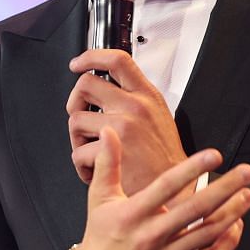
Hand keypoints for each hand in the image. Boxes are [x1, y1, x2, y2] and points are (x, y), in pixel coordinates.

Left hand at [67, 49, 187, 196]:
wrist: (175, 192)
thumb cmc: (164, 160)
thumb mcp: (159, 118)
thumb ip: (135, 101)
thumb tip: (105, 91)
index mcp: (147, 96)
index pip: (117, 60)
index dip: (91, 57)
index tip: (78, 63)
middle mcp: (135, 107)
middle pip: (85, 84)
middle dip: (75, 103)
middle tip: (82, 120)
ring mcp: (122, 127)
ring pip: (76, 120)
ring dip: (78, 140)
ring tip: (93, 153)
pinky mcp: (111, 150)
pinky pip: (78, 153)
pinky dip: (82, 166)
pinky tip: (96, 170)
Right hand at [68, 128, 249, 249]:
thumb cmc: (100, 238)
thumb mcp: (98, 198)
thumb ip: (107, 164)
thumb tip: (109, 133)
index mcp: (133, 214)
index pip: (167, 186)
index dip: (192, 168)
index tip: (214, 155)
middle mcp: (152, 235)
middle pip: (196, 208)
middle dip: (226, 188)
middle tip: (247, 172)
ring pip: (207, 234)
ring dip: (233, 213)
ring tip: (248, 195)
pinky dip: (227, 244)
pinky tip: (236, 227)